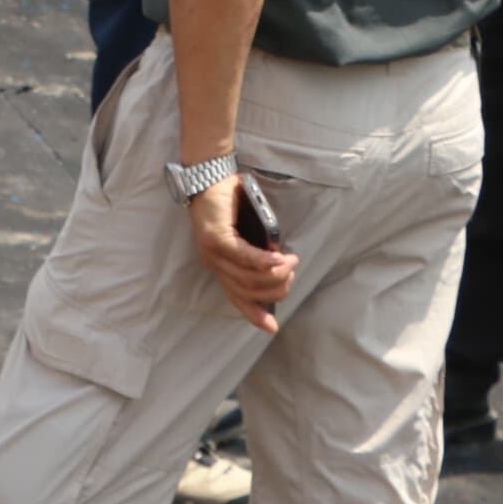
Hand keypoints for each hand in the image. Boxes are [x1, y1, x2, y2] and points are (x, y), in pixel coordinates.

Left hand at [185, 174, 295, 334]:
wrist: (209, 174)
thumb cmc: (229, 202)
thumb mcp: (246, 232)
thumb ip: (257, 252)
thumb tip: (278, 265)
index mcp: (220, 266)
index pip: (236, 297)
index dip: (255, 314)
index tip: (273, 328)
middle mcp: (213, 263)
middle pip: (248, 290)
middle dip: (277, 288)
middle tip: (293, 273)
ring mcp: (213, 252)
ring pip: (248, 277)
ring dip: (276, 273)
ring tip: (292, 263)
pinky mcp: (216, 238)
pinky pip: (243, 257)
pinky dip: (264, 261)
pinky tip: (279, 260)